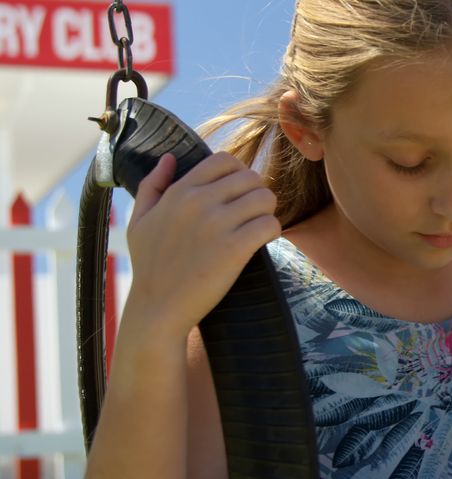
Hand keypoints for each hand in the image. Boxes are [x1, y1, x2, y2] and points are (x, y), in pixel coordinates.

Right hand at [124, 153, 280, 337]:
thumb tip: (168, 157)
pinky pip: (270, 224)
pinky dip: (273, 231)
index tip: (238, 194)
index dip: (239, 174)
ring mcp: (217, 223)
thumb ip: (152, 185)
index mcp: (179, 191)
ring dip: (267, 212)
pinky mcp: (235, 247)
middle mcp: (199, 201)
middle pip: (251, 177)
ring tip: (257, 227)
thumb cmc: (150, 266)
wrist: (159, 307)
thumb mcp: (138, 221)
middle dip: (256, 193)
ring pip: (265, 198)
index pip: (224, 161)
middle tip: (252, 214)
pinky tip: (262, 241)